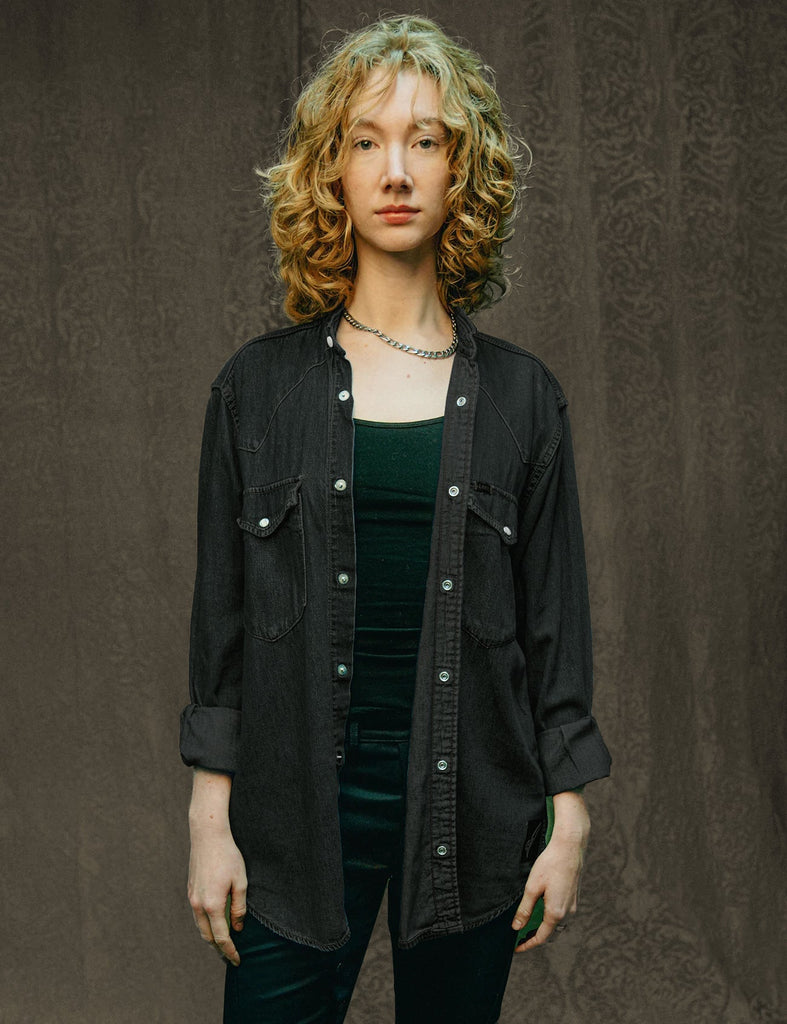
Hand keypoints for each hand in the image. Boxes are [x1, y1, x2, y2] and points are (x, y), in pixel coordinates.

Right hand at [187, 826, 246, 965]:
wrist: (207, 836)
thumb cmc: (228, 856)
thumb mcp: (241, 882)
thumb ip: (239, 908)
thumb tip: (237, 928)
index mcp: (213, 905)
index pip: (222, 938)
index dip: (230, 951)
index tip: (237, 960)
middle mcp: (199, 905)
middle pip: (208, 937)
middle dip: (219, 949)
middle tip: (230, 957)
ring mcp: (192, 898)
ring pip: (200, 927)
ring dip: (211, 938)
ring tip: (222, 945)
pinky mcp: (190, 890)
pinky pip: (196, 915)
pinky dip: (205, 925)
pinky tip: (213, 924)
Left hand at [511, 791, 589, 952]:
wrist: (570, 847)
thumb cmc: (550, 864)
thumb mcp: (532, 887)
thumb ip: (525, 910)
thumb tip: (516, 928)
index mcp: (556, 913)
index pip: (541, 938)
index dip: (527, 945)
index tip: (516, 949)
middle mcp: (568, 913)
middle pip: (552, 935)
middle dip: (536, 939)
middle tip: (520, 939)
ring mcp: (573, 905)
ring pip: (559, 927)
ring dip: (546, 931)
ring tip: (530, 927)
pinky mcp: (575, 897)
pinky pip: (564, 917)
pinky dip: (553, 921)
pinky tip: (544, 912)